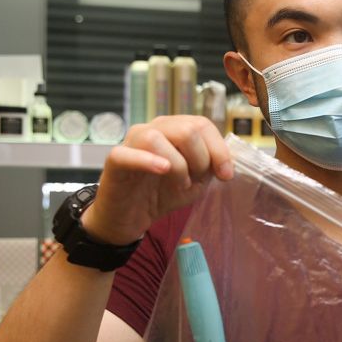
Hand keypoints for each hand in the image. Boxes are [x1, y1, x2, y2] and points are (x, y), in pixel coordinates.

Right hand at [81, 116, 232, 245]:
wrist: (131, 216)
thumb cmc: (161, 193)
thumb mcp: (195, 181)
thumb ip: (210, 167)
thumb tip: (226, 162)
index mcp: (173, 129)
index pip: (202, 124)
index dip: (219, 150)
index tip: (225, 175)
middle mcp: (152, 128)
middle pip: (187, 129)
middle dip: (200, 160)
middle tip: (194, 181)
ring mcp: (131, 141)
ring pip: (159, 139)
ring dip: (178, 166)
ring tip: (179, 184)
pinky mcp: (115, 160)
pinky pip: (129, 154)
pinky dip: (148, 161)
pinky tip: (162, 170)